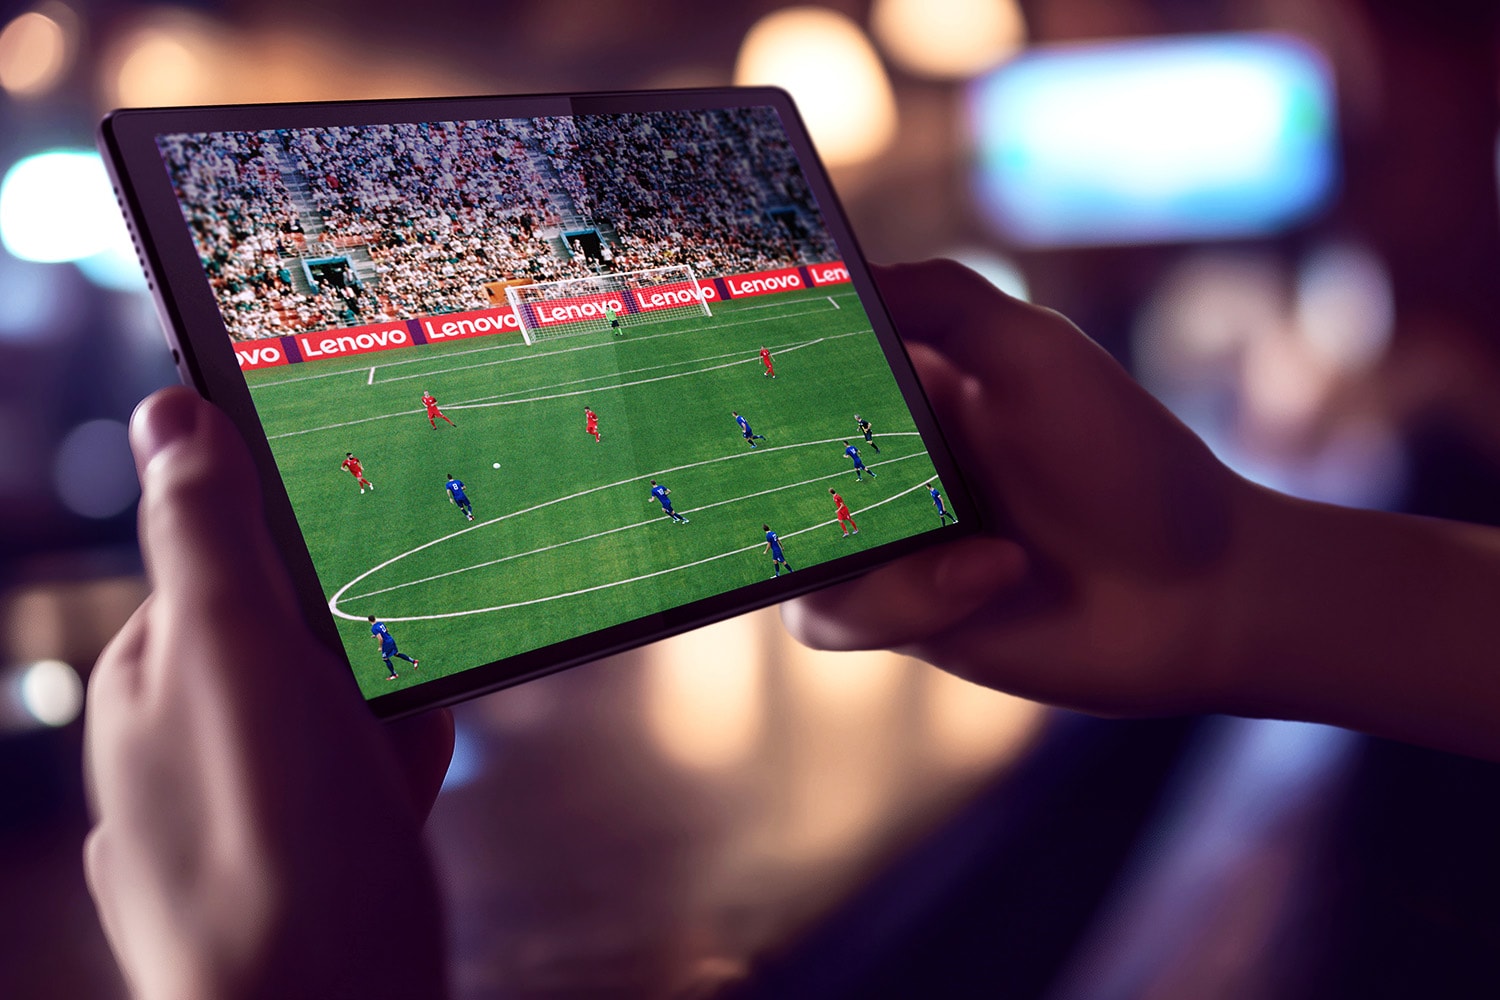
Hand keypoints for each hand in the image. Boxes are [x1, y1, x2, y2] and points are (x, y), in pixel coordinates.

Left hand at [85, 387, 453, 998]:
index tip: (350, 582)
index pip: (222, 574)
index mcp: (147, 687)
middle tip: (378, 697)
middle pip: (295, 647)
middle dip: (357, 656)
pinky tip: (395, 810)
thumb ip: (203, 534)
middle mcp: (175, 752)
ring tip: (389, 775)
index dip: (297, 570)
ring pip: (334, 720)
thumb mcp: (238, 656)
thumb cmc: (279, 849)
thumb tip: (168, 414)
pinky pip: (354, 790)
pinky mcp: (291, 873)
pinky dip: (389, 784)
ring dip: (383, 724)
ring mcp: (231, 820)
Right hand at [783, 260, 1251, 715]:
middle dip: (753, 461)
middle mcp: (877, 459)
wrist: (1197, 596)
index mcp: (904, 383)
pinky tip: (999, 575)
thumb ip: (941, 299)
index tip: (707, 327)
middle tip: (779, 454)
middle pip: (761, 457)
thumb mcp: (1035, 352)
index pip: (795, 356)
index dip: (747, 348)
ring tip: (991, 551)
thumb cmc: (1126, 458)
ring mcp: (879, 540)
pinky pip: (833, 615)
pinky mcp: (895, 615)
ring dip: (872, 557)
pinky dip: (906, 599)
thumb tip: (837, 265)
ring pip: (787, 550)